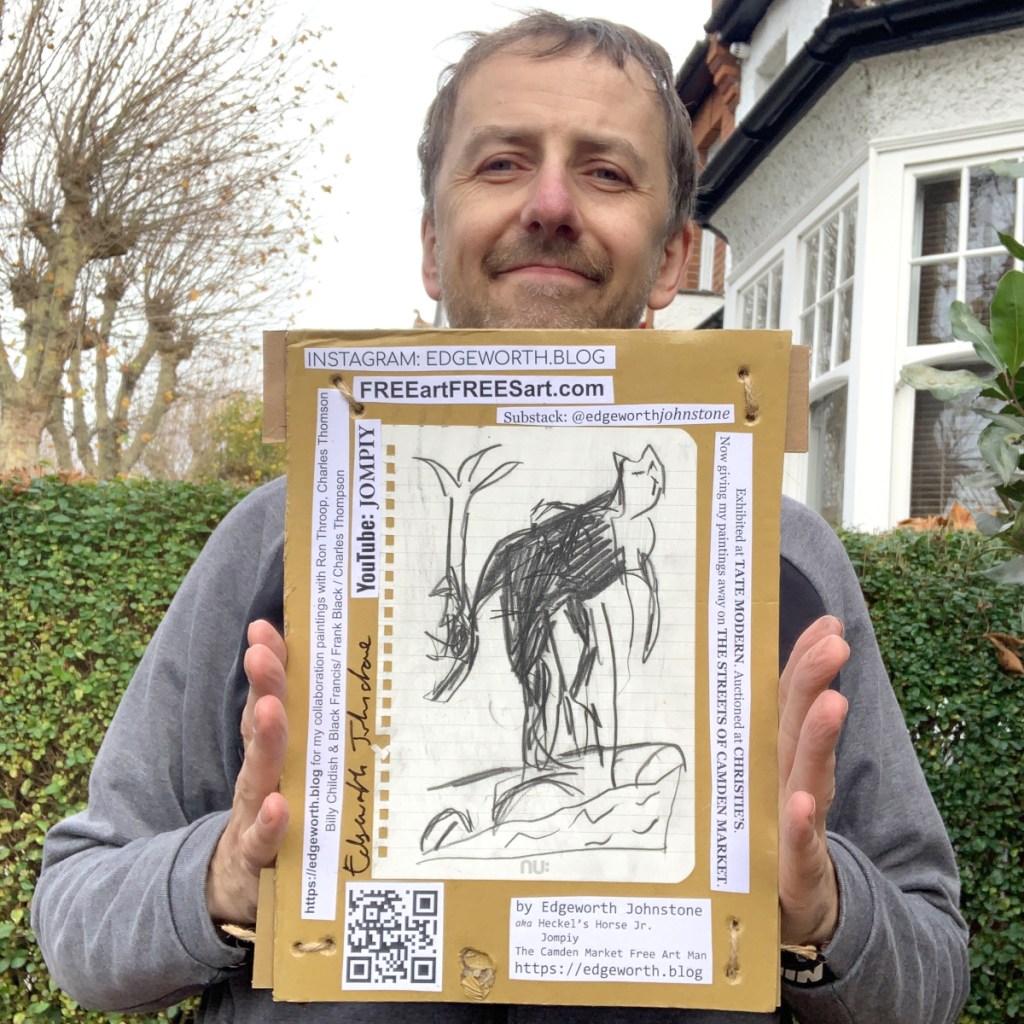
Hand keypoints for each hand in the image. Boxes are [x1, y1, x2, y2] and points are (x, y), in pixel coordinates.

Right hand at [206, 620, 288, 926]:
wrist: (232, 890)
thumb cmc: (277, 818)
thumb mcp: (292, 773)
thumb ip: (309, 732)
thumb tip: (341, 679)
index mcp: (272, 753)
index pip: (268, 700)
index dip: (269, 664)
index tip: (264, 628)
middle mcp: (260, 776)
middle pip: (262, 726)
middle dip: (265, 688)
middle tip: (262, 652)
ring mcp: (254, 815)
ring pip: (259, 773)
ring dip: (265, 740)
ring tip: (269, 709)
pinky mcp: (256, 859)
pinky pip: (263, 840)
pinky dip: (269, 823)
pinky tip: (276, 806)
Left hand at [778, 615, 848, 946]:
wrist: (794, 910)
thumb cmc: (766, 831)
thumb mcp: (751, 777)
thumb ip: (748, 733)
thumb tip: (730, 677)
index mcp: (776, 756)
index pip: (789, 701)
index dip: (805, 661)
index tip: (827, 623)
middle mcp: (789, 781)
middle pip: (800, 726)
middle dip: (815, 682)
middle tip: (835, 643)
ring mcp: (796, 823)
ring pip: (809, 775)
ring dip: (820, 740)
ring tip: (833, 703)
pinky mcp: (795, 868)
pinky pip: (797, 845)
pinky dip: (800, 825)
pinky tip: (803, 804)